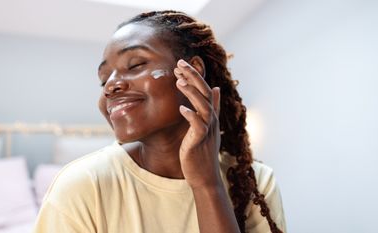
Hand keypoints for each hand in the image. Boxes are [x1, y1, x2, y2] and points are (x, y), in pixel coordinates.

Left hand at [174, 59, 221, 189]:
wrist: (205, 176)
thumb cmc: (203, 151)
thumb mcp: (207, 127)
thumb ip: (211, 107)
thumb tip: (216, 88)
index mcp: (211, 114)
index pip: (205, 89)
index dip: (194, 76)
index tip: (181, 64)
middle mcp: (211, 120)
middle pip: (205, 93)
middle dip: (192, 77)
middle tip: (179, 63)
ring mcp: (207, 130)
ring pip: (202, 106)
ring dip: (191, 93)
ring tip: (178, 81)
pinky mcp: (200, 141)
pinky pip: (198, 126)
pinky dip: (191, 116)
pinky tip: (181, 109)